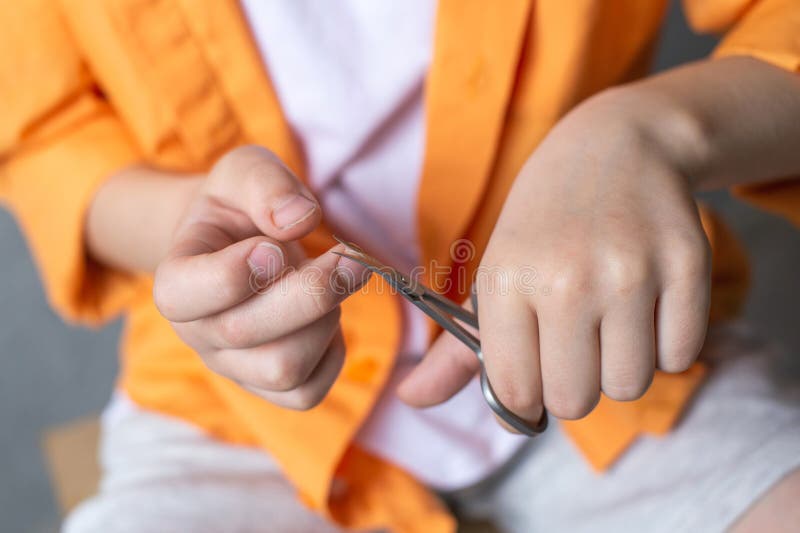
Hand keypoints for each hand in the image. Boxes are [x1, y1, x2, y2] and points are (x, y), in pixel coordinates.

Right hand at [153, 145, 368, 409]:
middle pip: (246, 334)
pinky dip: (334, 354)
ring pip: (282, 370)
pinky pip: (307, 391)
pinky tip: (330, 316)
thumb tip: (298, 220)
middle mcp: (198, 332)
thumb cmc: (241, 207)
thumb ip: (266, 184)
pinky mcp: (271, 386)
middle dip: (310, 292)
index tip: (275, 246)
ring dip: (325, 320)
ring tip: (334, 283)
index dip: (233, 273)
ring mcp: (234, 365)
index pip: (183, 296)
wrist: (243, 240)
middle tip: (349, 258)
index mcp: (177, 278)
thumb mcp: (246, 171)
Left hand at [398, 89, 711, 424]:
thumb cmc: (544, 224)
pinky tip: (647, 303)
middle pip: (575, 401)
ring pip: (629, 385)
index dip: (526, 396)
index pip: (517, 393)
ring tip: (611, 317)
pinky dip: (663, 343)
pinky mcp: (687, 265)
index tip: (534, 373)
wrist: (616, 148)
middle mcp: (566, 279)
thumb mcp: (493, 275)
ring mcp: (631, 272)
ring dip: (620, 365)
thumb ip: (456, 349)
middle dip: (573, 383)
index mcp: (506, 282)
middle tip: (574, 340)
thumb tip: (412, 398)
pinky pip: (679, 356)